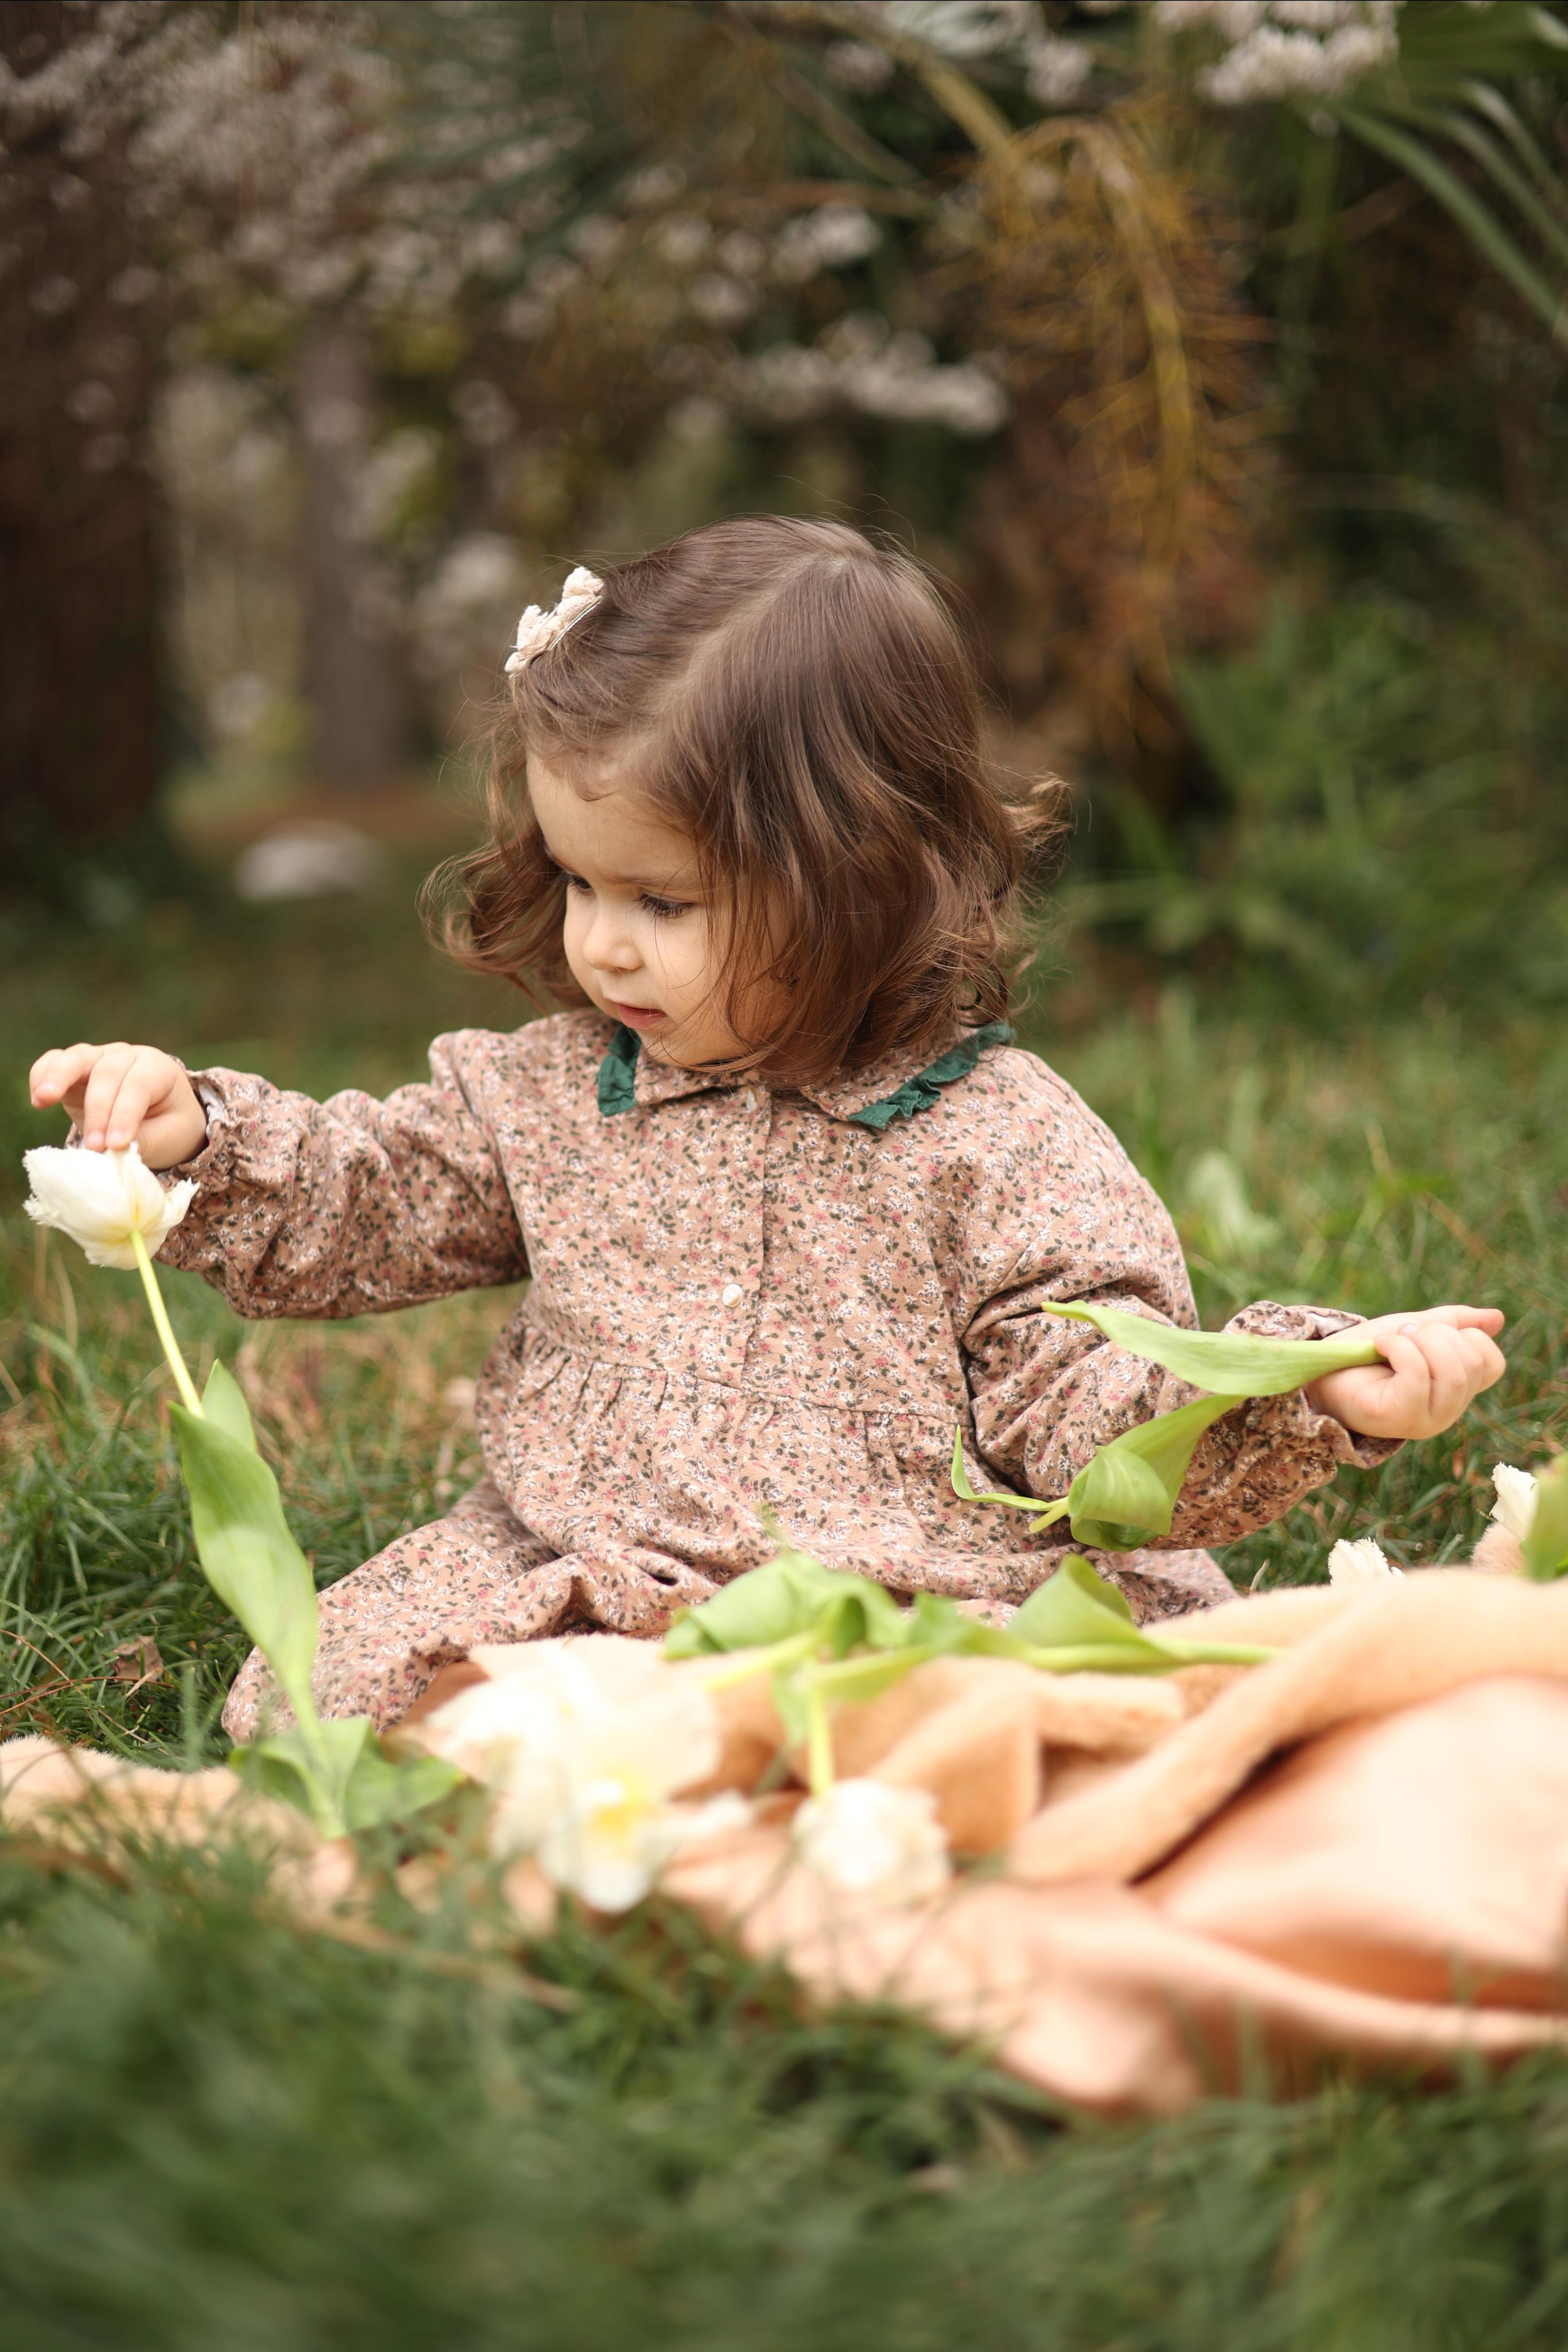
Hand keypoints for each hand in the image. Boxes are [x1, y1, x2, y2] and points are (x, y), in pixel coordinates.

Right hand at [29, 1042, 206, 1170]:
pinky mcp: (73, 1070)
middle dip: (98, 1111)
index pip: (139, 1085)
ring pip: (77, 1057)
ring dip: (58, 1077)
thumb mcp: (166, 1137)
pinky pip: (54, 1061)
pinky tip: (38, 1100)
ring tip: (44, 1099)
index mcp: (157, 1068)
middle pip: (107, 1072)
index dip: (126, 1114)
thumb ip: (142, 1141)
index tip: (117, 1144)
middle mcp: (126, 1056)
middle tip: (94, 1146)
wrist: (155, 1120)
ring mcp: (98, 1058)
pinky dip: (42, 1075)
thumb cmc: (166, 1127)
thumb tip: (113, 1150)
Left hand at [1304, 1304, 1505, 1441]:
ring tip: (1390, 1340)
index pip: (1492, 1363)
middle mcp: (1447, 1410)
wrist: (1322, 1368)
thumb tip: (1498, 1318)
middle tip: (1404, 1334)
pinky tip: (1379, 1346)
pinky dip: (1399, 1348)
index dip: (1467, 1336)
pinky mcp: (1401, 1419)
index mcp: (1456, 1389)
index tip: (1430, 1330)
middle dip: (1436, 1334)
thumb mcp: (1415, 1328)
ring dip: (1417, 1341)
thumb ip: (1453, 1323)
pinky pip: (1418, 1375)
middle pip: (1471, 1363)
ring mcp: (1427, 1420)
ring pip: (1452, 1371)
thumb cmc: (1366, 1352)